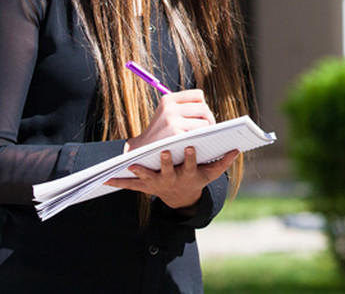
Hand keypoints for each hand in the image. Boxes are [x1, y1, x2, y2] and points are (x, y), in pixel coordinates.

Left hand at [108, 147, 237, 209]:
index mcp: (187, 175)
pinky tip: (106, 180)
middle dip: (166, 162)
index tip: (192, 145)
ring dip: (139, 172)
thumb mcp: (211, 173)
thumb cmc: (196, 179)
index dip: (191, 156)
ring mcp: (156, 184)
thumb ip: (223, 162)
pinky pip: (130, 186)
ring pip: (147, 178)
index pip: (190, 165)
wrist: (181, 198)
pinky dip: (118, 182)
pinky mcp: (144, 187)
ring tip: (131, 164)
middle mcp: (171, 180)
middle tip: (164, 151)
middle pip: (167, 171)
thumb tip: (237, 149)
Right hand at [125, 89, 214, 151]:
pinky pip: (200, 135)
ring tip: (201, 136)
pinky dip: (201, 139)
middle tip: (208, 128)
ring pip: (205, 123)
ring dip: (207, 131)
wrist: (142, 151)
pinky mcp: (176, 136)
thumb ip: (184, 106)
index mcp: (167, 100)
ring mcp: (172, 122)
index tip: (200, 115)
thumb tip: (207, 108)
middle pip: (204, 108)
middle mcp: (169, 109)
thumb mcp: (166, 113)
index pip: (198, 95)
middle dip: (209, 119)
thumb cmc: (160, 132)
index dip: (203, 105)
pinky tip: (196, 143)